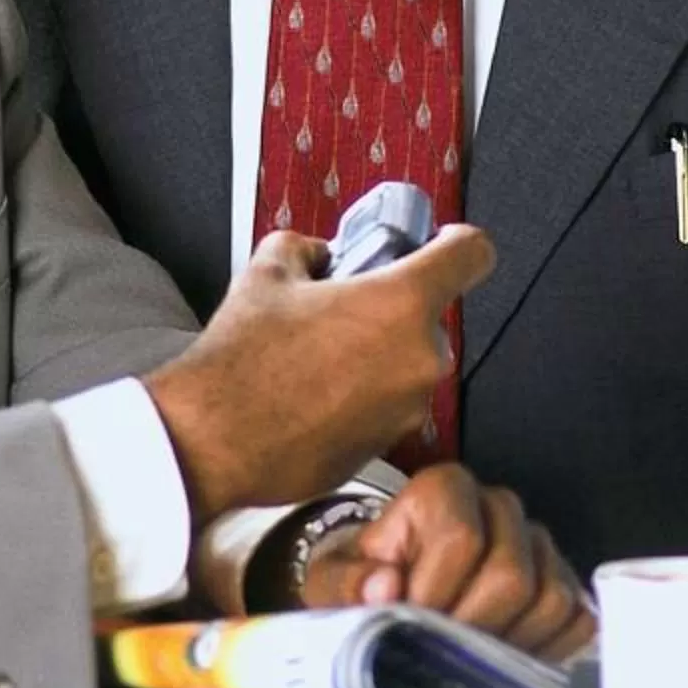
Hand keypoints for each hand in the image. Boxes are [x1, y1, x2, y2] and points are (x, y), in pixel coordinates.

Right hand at [144, 225, 492, 521]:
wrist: (214, 440)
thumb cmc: (242, 358)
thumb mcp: (269, 270)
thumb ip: (310, 248)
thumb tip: (322, 255)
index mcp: (402, 302)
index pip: (473, 254)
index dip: (457, 242)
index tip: (440, 245)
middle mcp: (421, 356)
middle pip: (430, 315)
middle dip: (393, 311)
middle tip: (343, 312)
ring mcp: (410, 407)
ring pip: (410, 363)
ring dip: (378, 356)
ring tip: (322, 359)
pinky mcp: (391, 445)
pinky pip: (391, 404)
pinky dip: (366, 396)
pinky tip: (318, 396)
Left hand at [298, 466, 594, 660]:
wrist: (395, 595)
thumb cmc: (366, 586)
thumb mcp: (332, 583)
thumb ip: (347, 583)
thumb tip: (385, 587)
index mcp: (443, 490)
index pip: (462, 540)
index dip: (437, 595)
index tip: (410, 627)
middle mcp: (500, 506)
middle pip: (512, 575)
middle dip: (472, 629)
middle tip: (441, 656)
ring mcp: (540, 544)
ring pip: (551, 599)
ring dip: (509, 646)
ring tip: (470, 662)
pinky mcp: (567, 581)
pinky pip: (577, 620)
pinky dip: (544, 652)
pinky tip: (503, 661)